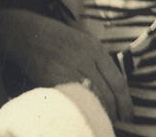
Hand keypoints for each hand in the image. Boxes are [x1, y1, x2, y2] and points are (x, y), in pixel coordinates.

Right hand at [0, 9, 131, 122]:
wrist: (27, 33)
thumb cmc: (57, 38)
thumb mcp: (83, 41)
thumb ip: (98, 60)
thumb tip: (114, 86)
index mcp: (96, 49)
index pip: (118, 82)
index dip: (126, 102)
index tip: (128, 114)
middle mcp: (85, 59)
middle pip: (108, 93)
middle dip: (115, 112)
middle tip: (116, 121)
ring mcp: (69, 68)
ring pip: (92, 99)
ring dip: (99, 113)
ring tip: (100, 120)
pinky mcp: (53, 78)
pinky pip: (72, 98)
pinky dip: (80, 109)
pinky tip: (82, 114)